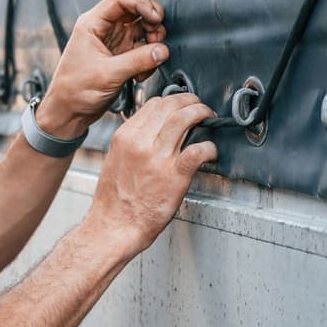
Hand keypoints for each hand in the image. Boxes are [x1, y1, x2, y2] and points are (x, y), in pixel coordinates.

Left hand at [35, 0, 167, 139]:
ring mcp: (113, 43)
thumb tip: (162, 50)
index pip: (121, 0)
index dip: (142, 4)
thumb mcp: (108, 74)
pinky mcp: (121, 57)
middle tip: (157, 37)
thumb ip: (138, 60)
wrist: (69, 113)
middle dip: (151, 23)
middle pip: (135, 12)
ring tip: (152, 57)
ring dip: (152, 42)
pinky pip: (142, 50)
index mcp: (92, 24)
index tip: (155, 17)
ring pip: (141, 30)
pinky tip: (141, 74)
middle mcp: (103, 30)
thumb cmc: (74, 91)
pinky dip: (148, 59)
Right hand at [83, 93, 216, 258]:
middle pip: (170, 106)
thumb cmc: (115, 200)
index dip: (172, 100)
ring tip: (208, 116)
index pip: (153, 104)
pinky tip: (211, 150)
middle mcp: (140, 143)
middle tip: (199, 106)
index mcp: (125, 137)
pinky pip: (197, 150)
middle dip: (189, 100)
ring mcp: (158, 158)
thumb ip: (133, 142)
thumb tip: (153, 130)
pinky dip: (209, 147)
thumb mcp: (116, 159)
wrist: (115, 226)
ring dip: (200, 112)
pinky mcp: (174, 176)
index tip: (181, 105)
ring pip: (183, 119)